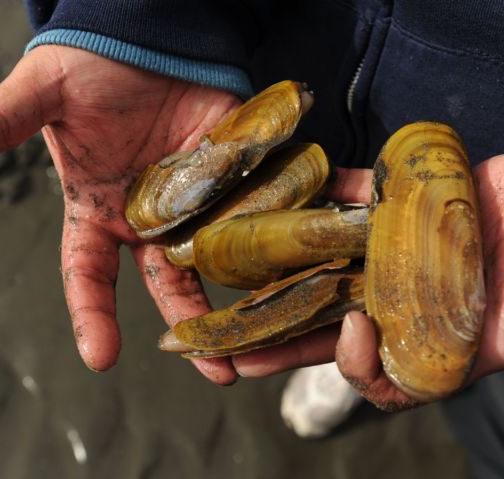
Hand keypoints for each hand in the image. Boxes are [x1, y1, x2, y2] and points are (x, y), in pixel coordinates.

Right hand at [0, 45, 242, 383]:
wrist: (147, 34)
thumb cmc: (91, 63)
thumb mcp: (45, 92)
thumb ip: (1, 119)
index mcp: (97, 209)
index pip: (88, 273)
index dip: (91, 314)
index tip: (101, 357)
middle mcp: (147, 216)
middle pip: (168, 283)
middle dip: (189, 325)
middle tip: (219, 372)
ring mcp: (194, 200)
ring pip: (215, 259)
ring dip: (239, 297)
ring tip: (266, 337)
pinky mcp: (232, 175)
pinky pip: (253, 212)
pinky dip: (272, 237)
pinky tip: (295, 265)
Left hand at [232, 158, 503, 409]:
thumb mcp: (473, 359)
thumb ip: (406, 378)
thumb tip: (348, 336)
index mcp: (394, 330)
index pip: (324, 347)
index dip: (282, 354)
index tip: (236, 357)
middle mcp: (382, 288)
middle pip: (308, 298)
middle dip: (261, 305)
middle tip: (209, 312)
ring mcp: (388, 244)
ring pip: (320, 246)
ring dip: (278, 246)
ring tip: (231, 245)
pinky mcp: (401, 202)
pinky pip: (353, 197)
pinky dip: (324, 195)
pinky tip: (282, 193)